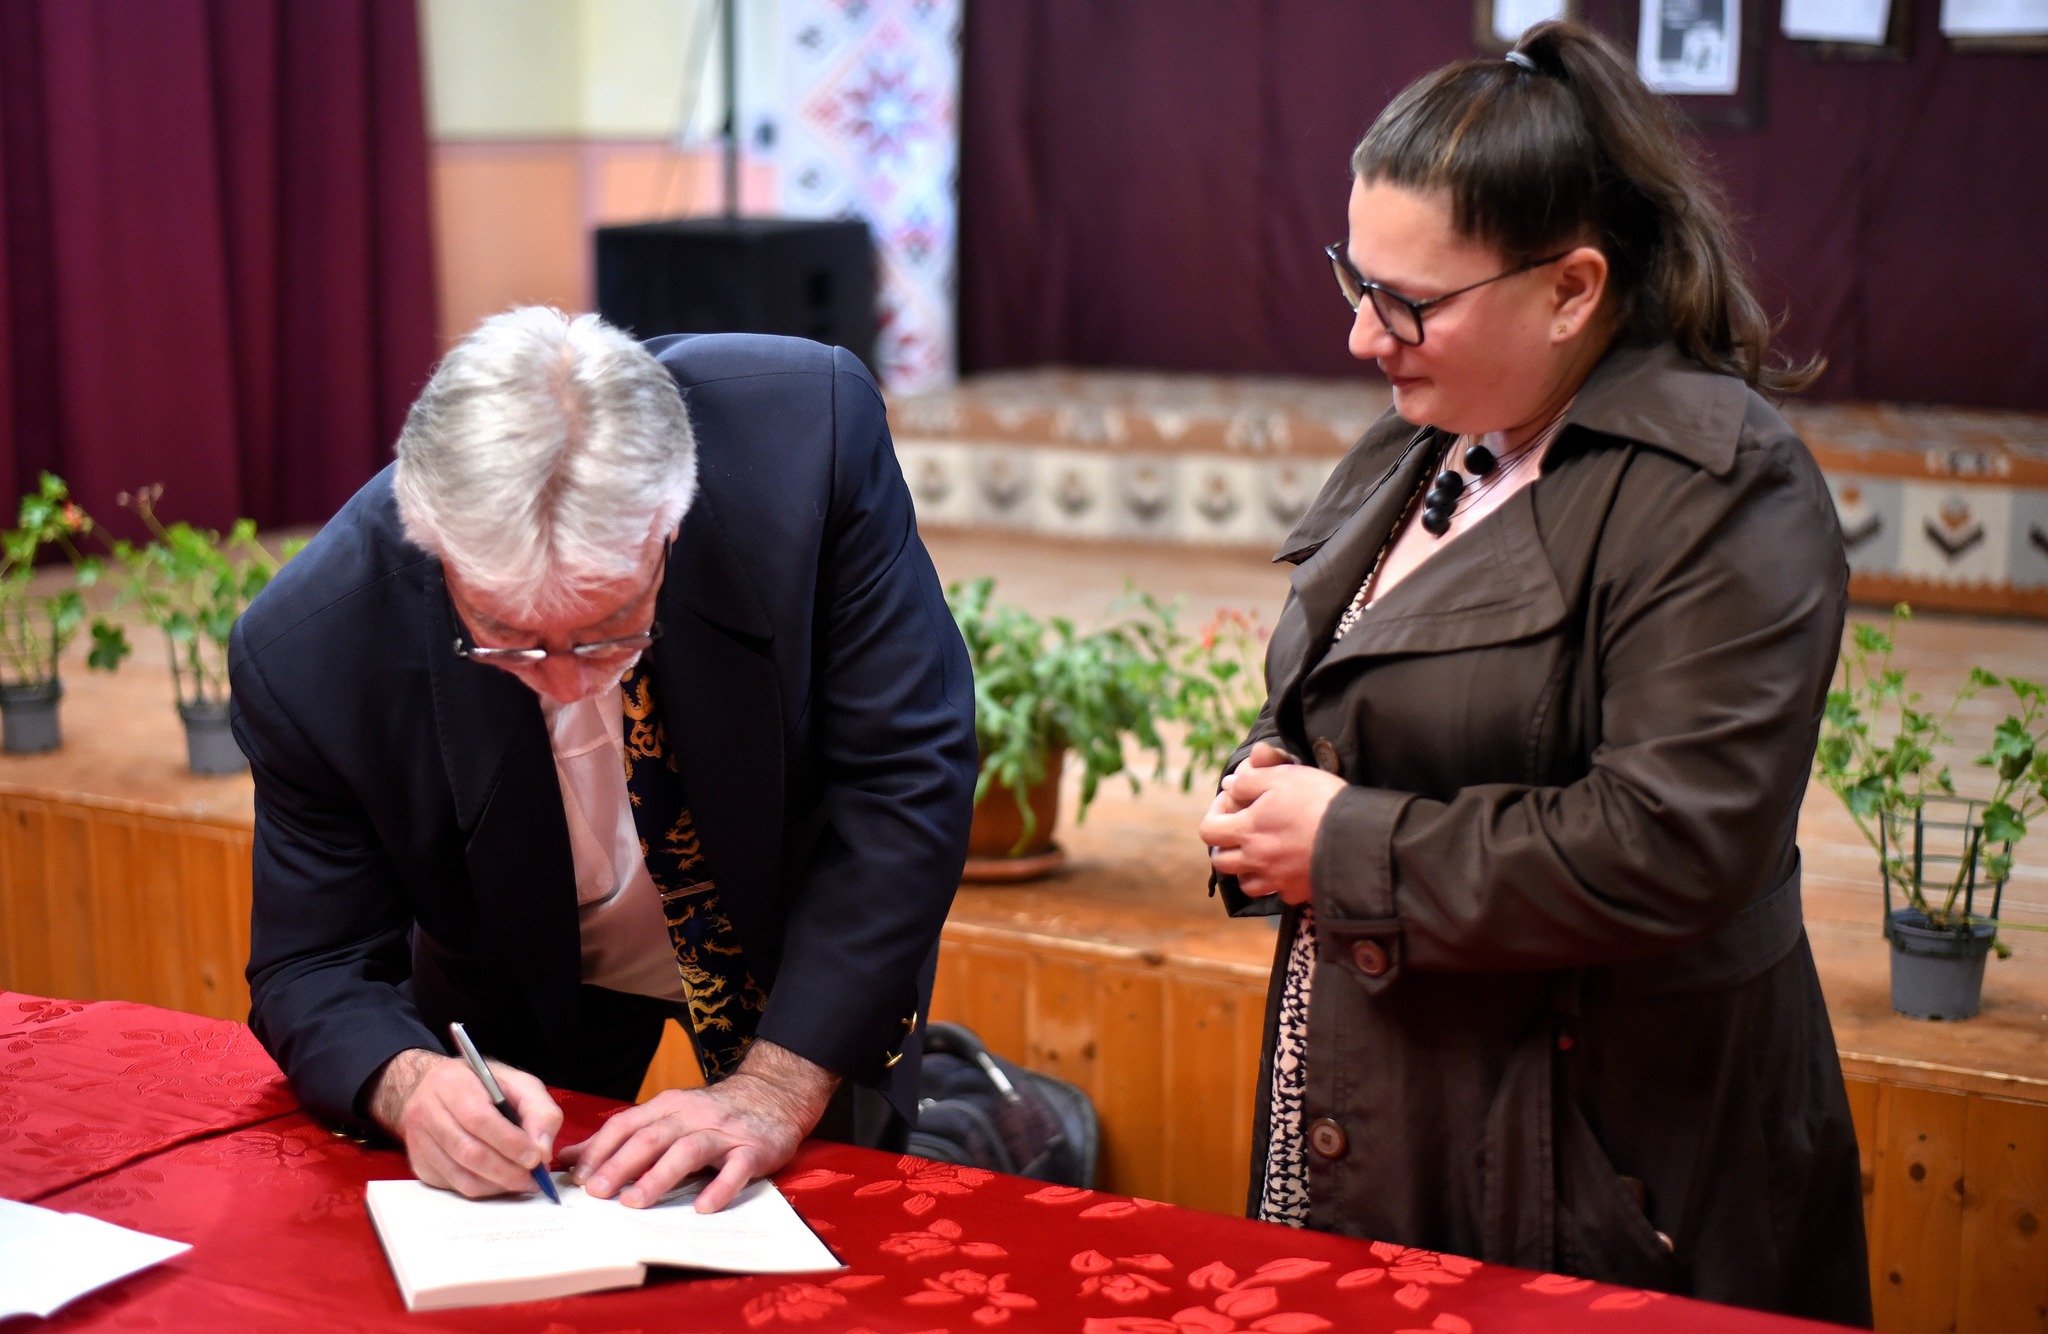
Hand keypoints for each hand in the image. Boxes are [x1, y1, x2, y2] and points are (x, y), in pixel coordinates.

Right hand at [368, 1047, 562, 1198]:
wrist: (428, 1088)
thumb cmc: (479, 1085)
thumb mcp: (517, 1082)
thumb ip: (539, 1110)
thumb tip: (542, 1150)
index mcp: (452, 1084)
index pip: (479, 1119)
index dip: (510, 1143)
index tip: (535, 1158)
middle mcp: (427, 1113)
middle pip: (469, 1153)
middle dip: (507, 1171)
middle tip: (533, 1179)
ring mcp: (418, 1141)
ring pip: (460, 1176)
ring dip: (497, 1185)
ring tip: (521, 1182)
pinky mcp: (419, 1164)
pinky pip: (453, 1186)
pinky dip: (481, 1189)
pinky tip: (498, 1181)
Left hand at [558, 1039, 837, 1212]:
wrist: (774, 1095)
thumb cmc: (711, 1115)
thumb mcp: (666, 1117)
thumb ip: (621, 1138)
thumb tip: (566, 1160)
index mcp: (667, 1107)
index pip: (627, 1124)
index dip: (601, 1148)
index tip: (578, 1177)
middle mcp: (692, 1116)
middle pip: (652, 1137)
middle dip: (621, 1164)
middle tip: (597, 1193)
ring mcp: (724, 1132)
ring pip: (688, 1150)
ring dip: (659, 1176)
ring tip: (635, 1203)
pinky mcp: (753, 1149)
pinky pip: (736, 1169)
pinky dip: (719, 1187)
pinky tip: (703, 1207)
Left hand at [1198, 742, 1346, 904]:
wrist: (1358, 837)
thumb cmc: (1318, 801)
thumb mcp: (1283, 776)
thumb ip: (1250, 780)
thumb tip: (1229, 785)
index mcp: (1247, 830)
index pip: (1208, 831)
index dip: (1215, 813)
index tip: (1234, 801)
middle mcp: (1256, 860)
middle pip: (1221, 862)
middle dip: (1226, 845)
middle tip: (1244, 829)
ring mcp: (1277, 880)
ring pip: (1246, 883)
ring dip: (1248, 868)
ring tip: (1263, 852)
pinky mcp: (1299, 893)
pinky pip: (1279, 893)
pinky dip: (1279, 882)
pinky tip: (1290, 867)